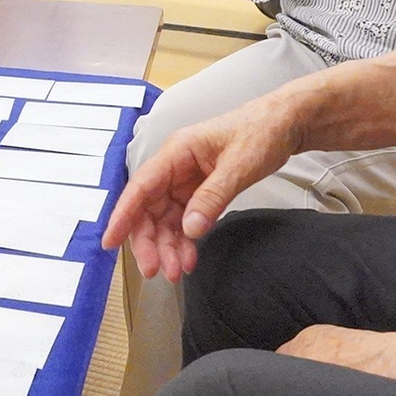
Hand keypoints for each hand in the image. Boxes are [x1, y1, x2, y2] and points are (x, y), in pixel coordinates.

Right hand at [102, 100, 301, 279]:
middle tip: (156, 269)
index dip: (123, 215)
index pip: (141, 186)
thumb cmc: (260, 132)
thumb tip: (189, 228)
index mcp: (177, 152)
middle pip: (149, 208)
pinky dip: (184, 242)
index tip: (110, 241)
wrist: (285, 124)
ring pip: (164, 220)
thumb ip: (213, 197)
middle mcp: (174, 168)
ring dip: (166, 246)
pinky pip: (183, 221)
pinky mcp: (198, 192)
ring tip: (176, 271)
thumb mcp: (239, 165)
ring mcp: (185, 181)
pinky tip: (189, 258)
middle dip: (149, 240)